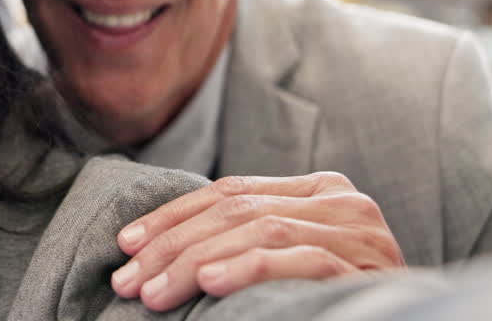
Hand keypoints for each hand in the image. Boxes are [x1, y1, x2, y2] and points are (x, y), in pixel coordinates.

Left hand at [111, 172, 404, 311]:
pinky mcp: (368, 269)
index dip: (171, 216)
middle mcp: (343, 201)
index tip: (124, 244)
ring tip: (153, 291)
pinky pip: (298, 260)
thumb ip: (246, 239)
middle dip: (171, 245)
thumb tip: (155, 248)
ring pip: (259, 231)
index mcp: (320, 191)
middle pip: (237, 211)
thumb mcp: (288, 259)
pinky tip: (209, 282)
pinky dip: (247, 268)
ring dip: (194, 262)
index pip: (230, 193)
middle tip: (127, 279)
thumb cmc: (334, 299)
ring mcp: (359, 233)